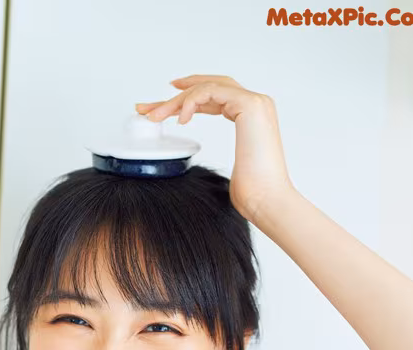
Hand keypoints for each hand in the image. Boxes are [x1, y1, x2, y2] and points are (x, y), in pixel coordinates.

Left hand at [136, 74, 295, 226]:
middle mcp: (255, 104)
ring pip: (207, 87)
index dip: (187, 98)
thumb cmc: (252, 193)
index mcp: (251, 117)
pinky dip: (192, 101)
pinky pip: (211, 91)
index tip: (163, 105)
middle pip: (209, 88)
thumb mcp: (226, 169)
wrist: (267, 200)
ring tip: (155, 116)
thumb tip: (190, 161)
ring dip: (176, 100)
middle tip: (146, 107)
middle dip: (175, 96)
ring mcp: (255, 102)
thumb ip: (215, 155)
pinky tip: (180, 120)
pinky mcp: (250, 105)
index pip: (214, 98)